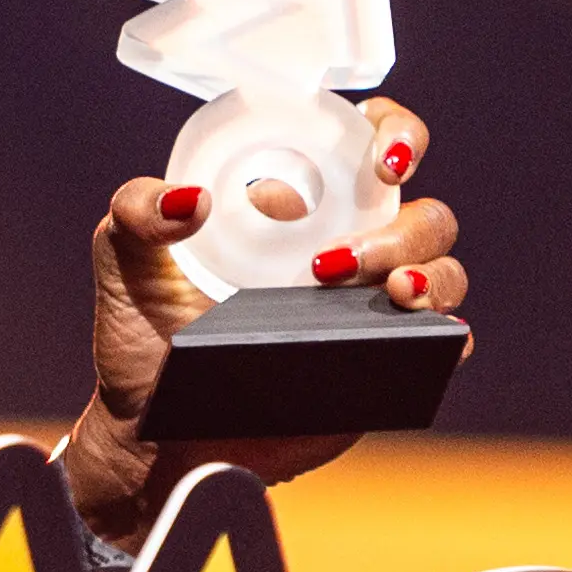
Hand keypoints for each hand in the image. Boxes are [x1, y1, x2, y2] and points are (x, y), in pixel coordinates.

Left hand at [59, 101, 463, 541]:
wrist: (154, 436)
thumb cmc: (144, 339)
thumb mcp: (125, 262)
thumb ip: (136, 213)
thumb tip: (189, 200)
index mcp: (300, 205)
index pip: (374, 143)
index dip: (398, 136)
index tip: (381, 163)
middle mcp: (350, 246)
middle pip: (424, 215)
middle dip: (402, 230)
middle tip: (333, 264)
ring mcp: (372, 308)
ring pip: (444, 272)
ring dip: (430, 275)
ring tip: (389, 294)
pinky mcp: (383, 365)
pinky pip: (443, 343)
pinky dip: (446, 333)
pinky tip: (415, 331)